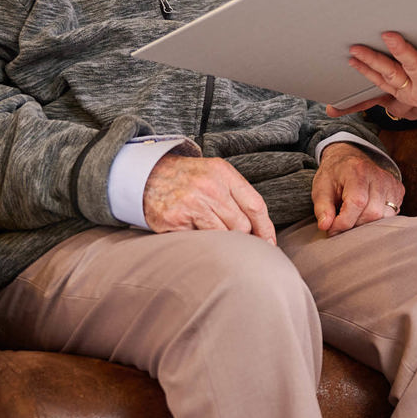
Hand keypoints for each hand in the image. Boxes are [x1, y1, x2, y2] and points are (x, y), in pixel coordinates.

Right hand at [143, 153, 275, 242]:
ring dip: (221, 242)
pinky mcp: (175, 219)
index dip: (266, 229)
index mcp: (223, 173)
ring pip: (223, 236)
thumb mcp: (214, 175)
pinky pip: (199, 241)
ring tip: (212, 236)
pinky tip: (192, 232)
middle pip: (242, 226)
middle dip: (242, 237)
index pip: (255, 205)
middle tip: (234, 241)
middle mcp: (209, 187)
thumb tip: (261, 231)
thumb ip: (236, 195)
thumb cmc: (187, 178)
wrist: (146, 175)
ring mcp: (192, 203)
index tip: (270, 244)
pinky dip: (200, 242)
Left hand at [311, 143, 403, 235]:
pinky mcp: (398, 191)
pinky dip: (376, 220)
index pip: (357, 202)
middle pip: (372, 213)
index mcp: (357, 170)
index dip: (344, 222)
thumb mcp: (320, 187)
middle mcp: (378, 175)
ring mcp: (391, 183)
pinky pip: (391, 215)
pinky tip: (365, 212)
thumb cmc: (334, 176)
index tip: (331, 229)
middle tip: (340, 224)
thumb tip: (325, 226)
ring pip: (383, 217)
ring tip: (353, 217)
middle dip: (354, 224)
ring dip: (365, 224)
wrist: (349, 161)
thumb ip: (322, 207)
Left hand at [327, 28, 416, 121]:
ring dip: (373, 63)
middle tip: (389, 35)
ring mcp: (411, 94)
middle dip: (401, 52)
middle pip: (413, 69)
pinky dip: (366, 72)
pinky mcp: (399, 94)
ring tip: (358, 49)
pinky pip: (380, 83)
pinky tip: (353, 60)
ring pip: (390, 77)